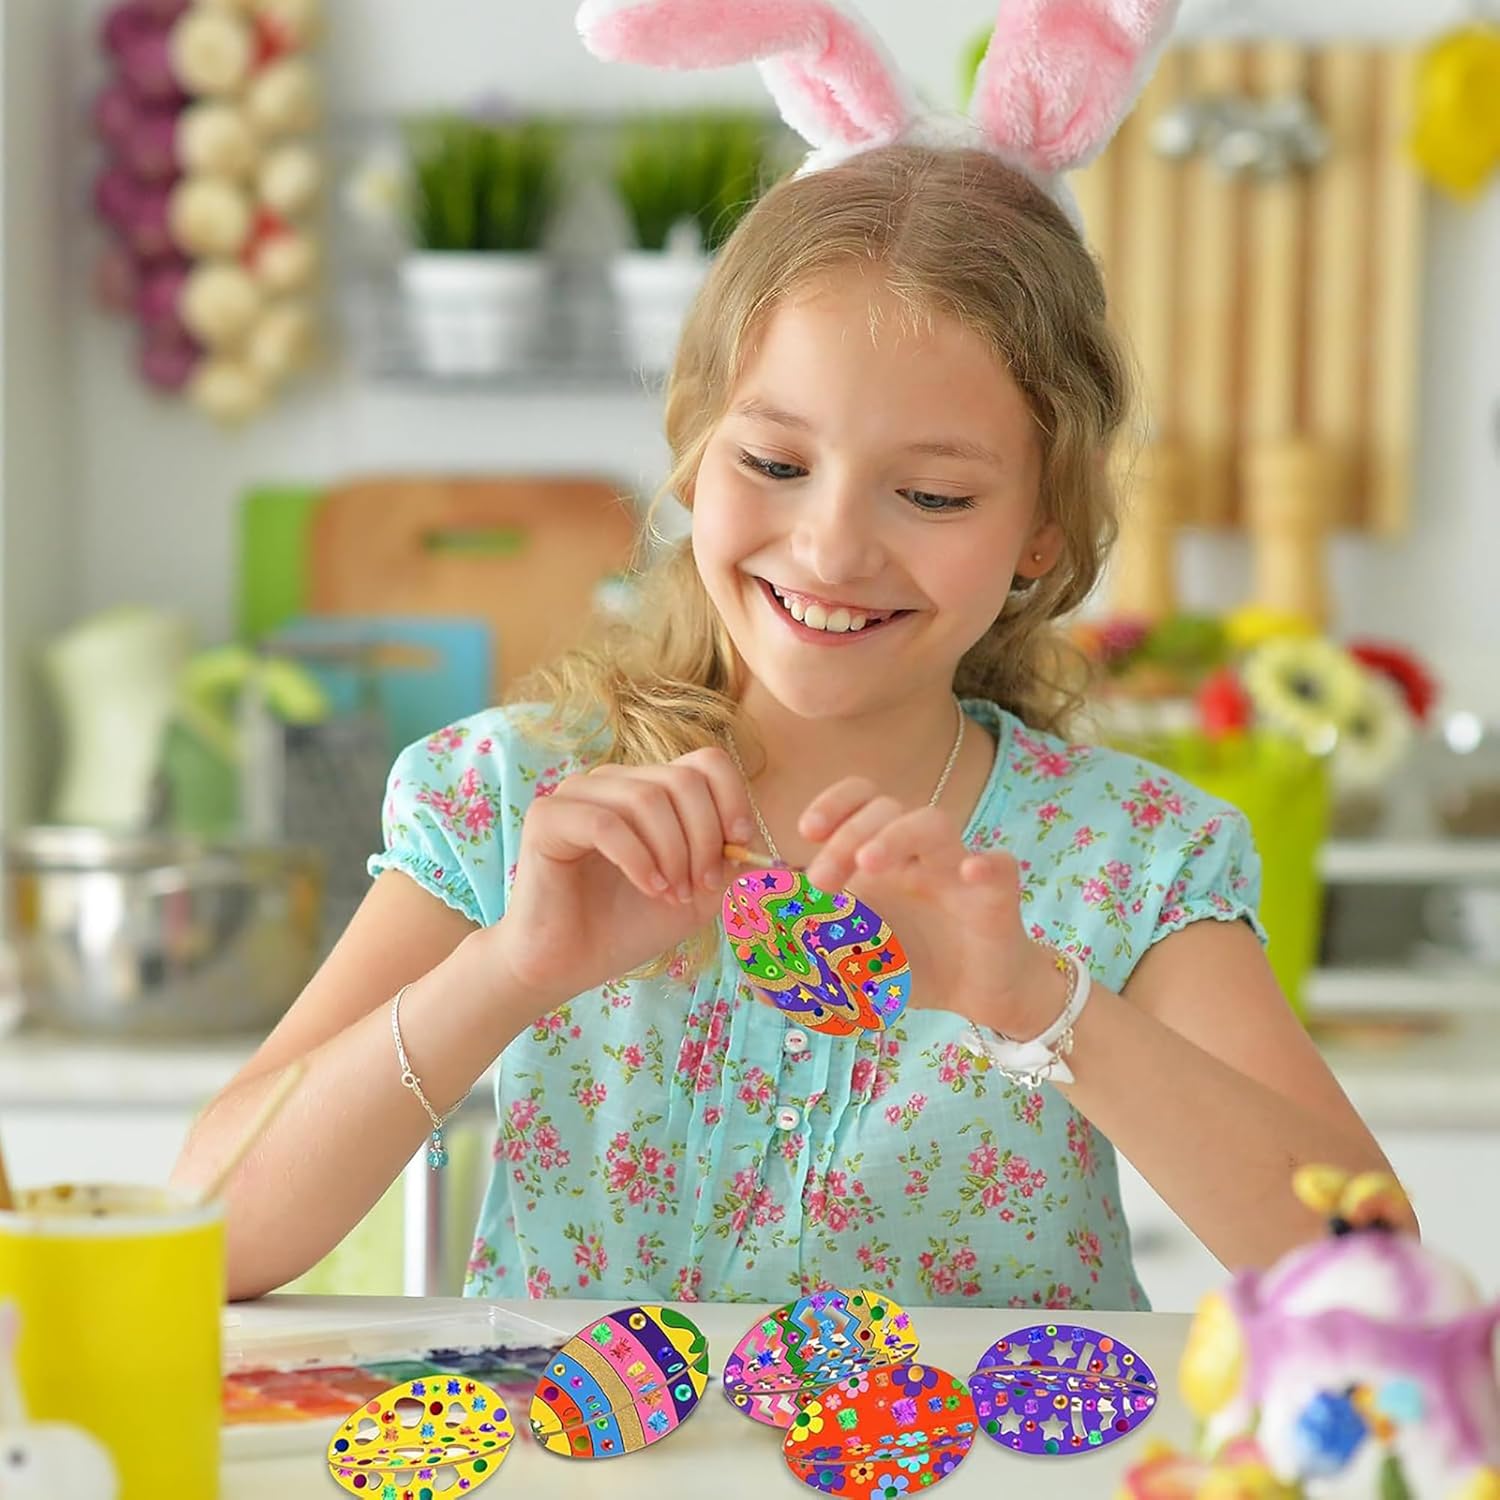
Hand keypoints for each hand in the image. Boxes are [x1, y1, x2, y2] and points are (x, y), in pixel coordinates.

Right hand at [486, 748, 754, 1002]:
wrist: (567, 963)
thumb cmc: (628, 925)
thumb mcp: (697, 893)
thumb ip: (730, 862)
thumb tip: (761, 839)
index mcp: (650, 788)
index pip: (706, 762)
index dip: (732, 800)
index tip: (738, 845)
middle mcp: (615, 781)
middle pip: (683, 780)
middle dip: (704, 838)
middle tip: (700, 887)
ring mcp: (577, 792)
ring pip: (647, 799)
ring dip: (672, 854)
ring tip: (672, 896)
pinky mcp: (547, 816)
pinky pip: (606, 823)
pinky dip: (639, 860)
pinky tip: (650, 889)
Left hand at [799, 778, 1067, 1035]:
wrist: (980, 992)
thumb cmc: (915, 962)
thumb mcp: (851, 964)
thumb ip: (803, 959)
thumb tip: (751, 969)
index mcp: (885, 853)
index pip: (859, 801)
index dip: (833, 804)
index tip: (804, 832)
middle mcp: (919, 851)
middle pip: (886, 809)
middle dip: (847, 835)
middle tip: (820, 882)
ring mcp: (958, 869)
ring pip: (933, 823)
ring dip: (896, 835)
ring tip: (869, 865)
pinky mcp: (997, 897)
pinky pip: (1000, 866)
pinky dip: (986, 864)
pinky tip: (969, 872)